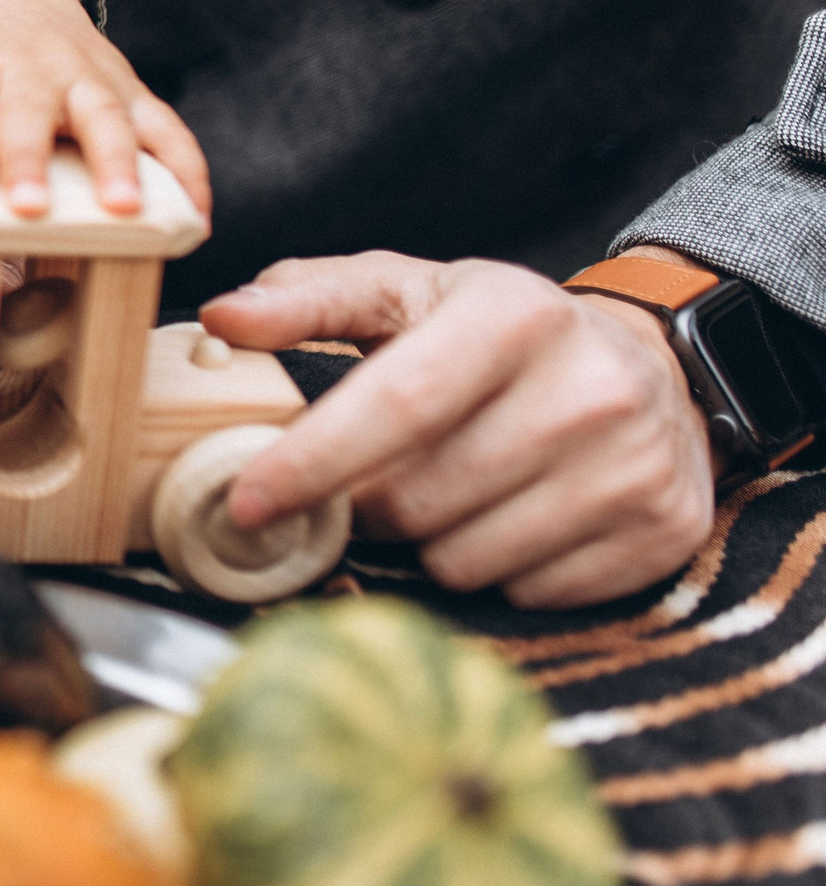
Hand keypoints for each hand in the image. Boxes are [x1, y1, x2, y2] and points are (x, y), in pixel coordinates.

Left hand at [0, 0, 209, 217]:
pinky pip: (166, 130)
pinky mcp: (133, 92)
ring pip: (104, 115)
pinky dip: (186, 172)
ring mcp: (87, 77)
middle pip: (30, 108)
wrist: (12, 2)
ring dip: (116, 163)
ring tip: (124, 208)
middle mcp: (31, 70)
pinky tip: (195, 218)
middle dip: (30, 158)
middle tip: (29, 206)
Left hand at [199, 249, 714, 608]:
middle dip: (366, 507)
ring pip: (467, 559)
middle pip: (418, 501)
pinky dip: (500, 571)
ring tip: (449, 491)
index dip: (312, 462)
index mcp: (513, 316)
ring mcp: (635, 465)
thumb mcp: (408, 292)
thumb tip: (222, 316)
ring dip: (429, 543)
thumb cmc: (498, 333)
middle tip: (368, 484)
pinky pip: (530, 593)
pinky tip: (511, 518)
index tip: (246, 502)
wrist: (652, 367)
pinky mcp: (664, 530)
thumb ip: (310, 299)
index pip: (395, 406)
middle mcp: (588, 388)